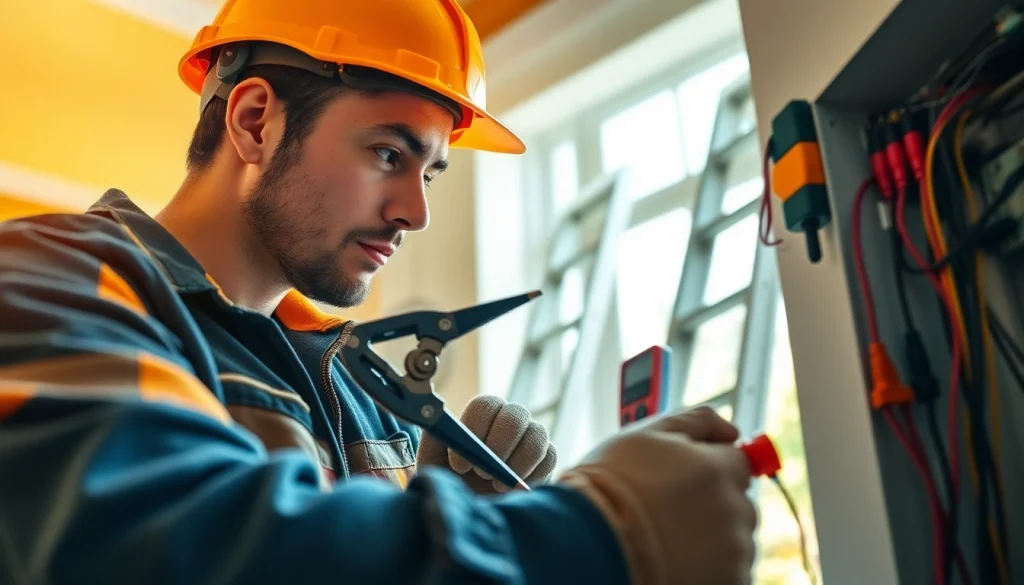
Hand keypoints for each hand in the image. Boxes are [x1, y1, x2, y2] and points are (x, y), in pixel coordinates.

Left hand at [416, 394, 556, 493]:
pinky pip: (549, 457)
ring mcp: (531, 436)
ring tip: (497, 486)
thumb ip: (435, 440)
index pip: (485, 405)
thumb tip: (439, 424)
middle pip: (515, 415)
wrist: (473, 509)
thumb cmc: (452, 482)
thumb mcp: (433, 463)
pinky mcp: (546, 458)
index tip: (460, 464)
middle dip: (499, 446)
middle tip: (483, 474)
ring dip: (517, 463)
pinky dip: (532, 475)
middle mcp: (509, 419)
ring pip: (537, 435)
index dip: (475, 430)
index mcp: (481, 415)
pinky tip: (513, 491)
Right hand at [559, 406, 756, 584]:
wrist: (588, 545)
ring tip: (666, 537)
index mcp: (717, 470)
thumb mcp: (644, 436)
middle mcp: (733, 511)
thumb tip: (731, 429)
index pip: (739, 461)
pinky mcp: (728, 582)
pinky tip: (675, 559)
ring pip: (732, 538)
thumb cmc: (608, 489)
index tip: (691, 478)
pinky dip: (708, 566)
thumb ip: (695, 422)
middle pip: (737, 502)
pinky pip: (728, 570)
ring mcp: (733, 553)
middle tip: (669, 510)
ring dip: (711, 536)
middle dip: (712, 503)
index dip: (712, 466)